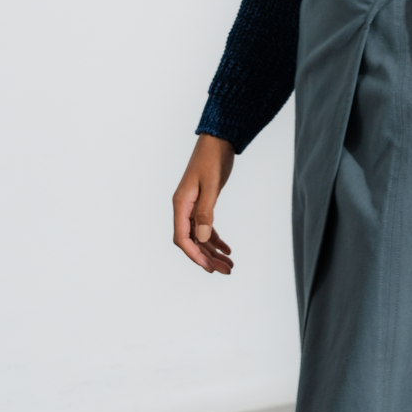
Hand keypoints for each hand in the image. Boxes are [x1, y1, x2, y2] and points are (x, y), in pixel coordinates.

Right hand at [174, 134, 236, 274]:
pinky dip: (216, 240)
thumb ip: (206, 212)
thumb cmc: (212, 159)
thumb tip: (201, 239)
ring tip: (229, 265)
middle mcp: (184, 208)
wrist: (218, 141)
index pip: (181, 237)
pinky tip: (227, 249)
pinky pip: (206, 228)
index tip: (208, 268)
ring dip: (213, 252)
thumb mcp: (211, 185)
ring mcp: (193, 207)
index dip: (194, 255)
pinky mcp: (203, 204)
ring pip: (200, 237)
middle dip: (207, 258)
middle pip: (192, 241)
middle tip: (225, 271)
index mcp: (181, 204)